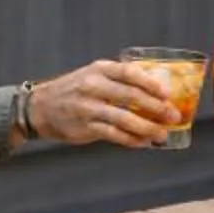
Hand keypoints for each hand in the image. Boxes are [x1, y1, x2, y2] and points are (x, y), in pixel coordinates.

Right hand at [28, 59, 176, 148]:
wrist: (41, 107)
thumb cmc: (74, 90)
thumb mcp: (93, 75)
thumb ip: (118, 80)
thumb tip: (154, 91)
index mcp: (99, 70)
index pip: (129, 73)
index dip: (151, 83)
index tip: (167, 93)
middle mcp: (93, 86)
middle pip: (131, 96)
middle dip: (156, 107)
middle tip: (172, 115)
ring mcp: (88, 108)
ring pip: (124, 119)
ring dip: (147, 128)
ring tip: (161, 134)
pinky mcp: (86, 127)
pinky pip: (114, 135)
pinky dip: (131, 140)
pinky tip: (143, 142)